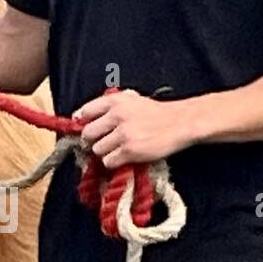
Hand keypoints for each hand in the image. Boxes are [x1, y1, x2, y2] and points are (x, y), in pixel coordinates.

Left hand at [75, 89, 197, 166]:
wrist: (181, 123)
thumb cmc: (157, 112)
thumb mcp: (133, 98)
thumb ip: (111, 103)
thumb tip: (82, 113)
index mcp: (116, 101)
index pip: (85, 112)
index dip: (85, 123)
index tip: (91, 130)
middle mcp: (117, 115)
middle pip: (87, 133)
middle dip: (93, 140)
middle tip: (103, 143)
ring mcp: (123, 134)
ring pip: (97, 150)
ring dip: (105, 153)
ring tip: (117, 150)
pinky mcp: (130, 150)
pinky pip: (108, 161)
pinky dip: (114, 162)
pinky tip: (124, 158)